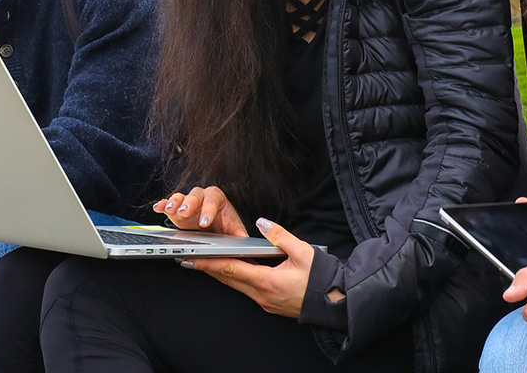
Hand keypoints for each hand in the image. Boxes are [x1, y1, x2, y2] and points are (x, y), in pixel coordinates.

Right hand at [153, 186, 248, 236]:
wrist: (214, 226)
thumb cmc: (224, 224)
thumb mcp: (233, 229)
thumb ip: (238, 233)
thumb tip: (243, 239)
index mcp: (217, 198)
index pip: (213, 201)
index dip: (208, 211)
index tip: (205, 222)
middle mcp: (201, 197)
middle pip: (194, 196)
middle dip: (189, 204)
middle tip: (185, 212)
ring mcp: (187, 202)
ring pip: (180, 198)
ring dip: (174, 203)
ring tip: (169, 209)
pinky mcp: (176, 210)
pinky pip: (168, 204)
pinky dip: (162, 205)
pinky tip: (158, 208)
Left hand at [181, 218, 315, 317]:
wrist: (336, 303)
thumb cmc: (322, 279)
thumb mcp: (303, 252)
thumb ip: (280, 236)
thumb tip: (262, 223)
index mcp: (267, 281)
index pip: (230, 270)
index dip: (209, 263)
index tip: (192, 258)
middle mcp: (262, 295)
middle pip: (228, 280)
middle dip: (208, 269)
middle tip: (189, 259)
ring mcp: (265, 302)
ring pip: (236, 286)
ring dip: (220, 274)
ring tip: (204, 262)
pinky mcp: (270, 303)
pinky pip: (246, 290)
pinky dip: (234, 279)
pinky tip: (231, 270)